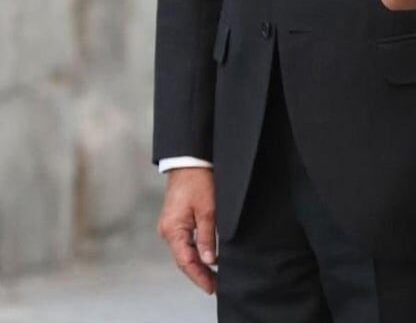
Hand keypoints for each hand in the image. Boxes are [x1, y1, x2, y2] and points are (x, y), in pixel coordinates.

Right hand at [157, 167, 216, 294]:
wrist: (190, 159)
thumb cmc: (199, 181)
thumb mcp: (208, 210)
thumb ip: (207, 237)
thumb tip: (209, 260)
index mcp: (173, 230)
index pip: (186, 262)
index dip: (200, 277)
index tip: (213, 288)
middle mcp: (168, 231)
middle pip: (184, 259)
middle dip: (200, 274)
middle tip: (217, 286)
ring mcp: (170, 226)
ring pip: (184, 252)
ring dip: (198, 264)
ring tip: (214, 276)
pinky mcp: (176, 220)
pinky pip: (185, 242)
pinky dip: (195, 252)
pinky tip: (207, 257)